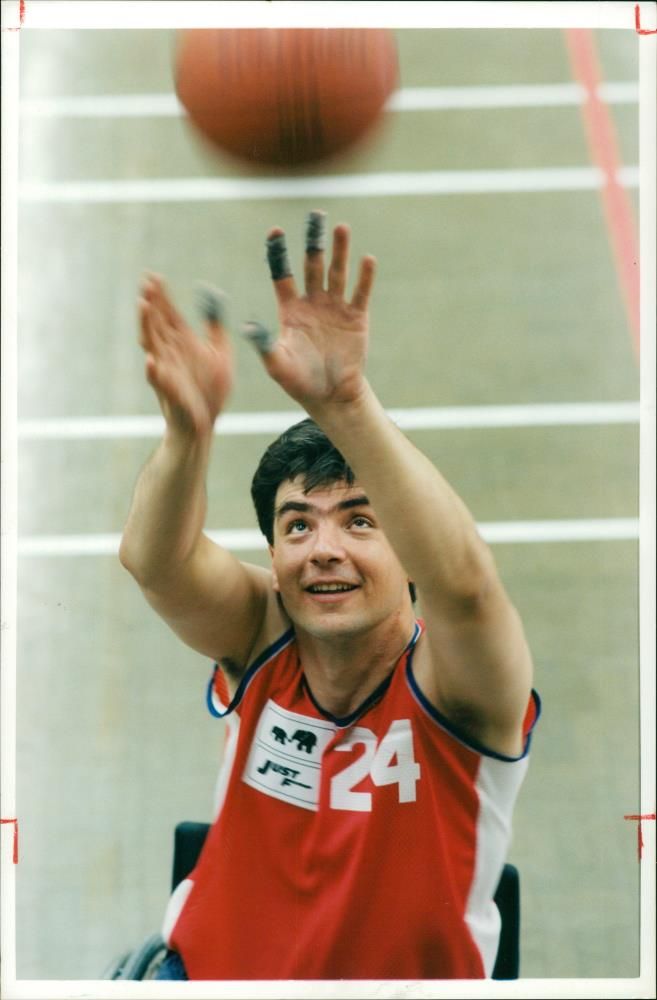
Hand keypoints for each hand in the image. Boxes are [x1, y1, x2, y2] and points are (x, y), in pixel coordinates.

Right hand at [138, 274, 232, 435]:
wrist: (205, 423)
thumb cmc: (209, 389)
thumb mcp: (220, 353)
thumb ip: (216, 326)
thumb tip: (213, 297)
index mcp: (183, 343)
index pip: (169, 314)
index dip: (162, 295)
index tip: (153, 275)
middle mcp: (171, 353)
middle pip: (157, 323)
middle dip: (151, 303)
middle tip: (145, 282)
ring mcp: (167, 371)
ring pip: (152, 344)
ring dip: (146, 325)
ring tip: (143, 306)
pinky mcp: (170, 391)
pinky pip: (158, 380)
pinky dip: (153, 370)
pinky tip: (149, 360)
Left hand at [244, 212, 375, 410]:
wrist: (331, 395)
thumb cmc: (300, 382)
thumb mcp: (277, 365)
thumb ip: (265, 344)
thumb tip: (249, 327)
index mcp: (290, 309)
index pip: (282, 274)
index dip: (278, 253)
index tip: (275, 232)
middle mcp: (313, 302)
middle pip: (312, 264)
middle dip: (314, 241)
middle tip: (316, 216)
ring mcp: (335, 308)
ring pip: (337, 272)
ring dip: (339, 251)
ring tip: (341, 228)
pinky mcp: (356, 317)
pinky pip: (360, 293)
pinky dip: (364, 277)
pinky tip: (367, 259)